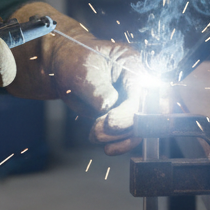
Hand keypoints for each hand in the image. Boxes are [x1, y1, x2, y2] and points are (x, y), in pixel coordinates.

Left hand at [5, 2, 143, 154]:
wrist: (64, 66)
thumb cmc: (75, 60)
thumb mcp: (83, 71)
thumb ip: (97, 90)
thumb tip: (108, 107)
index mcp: (132, 64)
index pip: (140, 92)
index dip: (128, 111)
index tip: (110, 122)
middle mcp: (137, 83)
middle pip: (145, 113)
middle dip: (123, 128)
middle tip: (97, 131)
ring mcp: (130, 100)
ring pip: (138, 128)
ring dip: (119, 138)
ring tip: (94, 135)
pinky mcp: (122, 115)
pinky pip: (129, 134)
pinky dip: (120, 143)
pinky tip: (108, 148)